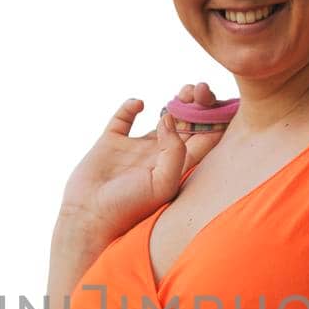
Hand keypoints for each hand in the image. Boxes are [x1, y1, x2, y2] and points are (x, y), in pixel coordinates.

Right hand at [57, 81, 229, 242]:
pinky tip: (138, 104)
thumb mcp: (161, 184)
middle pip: (188, 124)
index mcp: (178, 167)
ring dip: (176, 101)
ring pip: (163, 117)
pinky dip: (132, 105)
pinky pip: (124, 117)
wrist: (88, 217)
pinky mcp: (112, 143)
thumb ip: (173, 151)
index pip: (206, 139)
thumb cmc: (128, 208)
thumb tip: (169, 117)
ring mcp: (136, 148)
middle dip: (198, 105)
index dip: (216, 119)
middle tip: (198, 90)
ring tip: (183, 91)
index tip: (220, 101)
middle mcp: (160, 156)